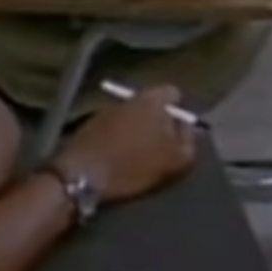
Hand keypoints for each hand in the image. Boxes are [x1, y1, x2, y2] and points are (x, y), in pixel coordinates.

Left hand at [54, 85, 196, 203]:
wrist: (82, 177)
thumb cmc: (134, 166)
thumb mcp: (177, 161)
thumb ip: (189, 141)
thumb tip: (187, 129)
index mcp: (154, 99)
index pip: (173, 93)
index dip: (179, 111)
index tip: (178, 133)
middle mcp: (129, 97)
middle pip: (150, 104)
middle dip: (156, 120)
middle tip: (159, 146)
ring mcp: (106, 110)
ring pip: (130, 116)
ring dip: (134, 130)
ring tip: (136, 155)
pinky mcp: (87, 126)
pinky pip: (111, 129)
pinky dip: (116, 139)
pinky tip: (116, 159)